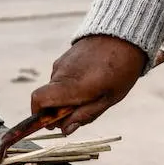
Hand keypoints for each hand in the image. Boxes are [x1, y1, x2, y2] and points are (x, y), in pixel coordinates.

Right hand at [30, 35, 163, 134]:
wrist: (125, 35)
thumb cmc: (120, 70)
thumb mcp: (108, 99)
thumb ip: (85, 115)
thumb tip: (64, 130)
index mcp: (70, 86)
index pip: (38, 100)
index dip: (39, 115)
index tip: (54, 124)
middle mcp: (61, 73)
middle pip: (47, 98)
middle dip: (58, 110)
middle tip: (82, 110)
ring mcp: (61, 63)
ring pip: (55, 87)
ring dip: (66, 96)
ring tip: (92, 92)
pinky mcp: (65, 56)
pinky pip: (61, 76)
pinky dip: (69, 84)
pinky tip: (90, 81)